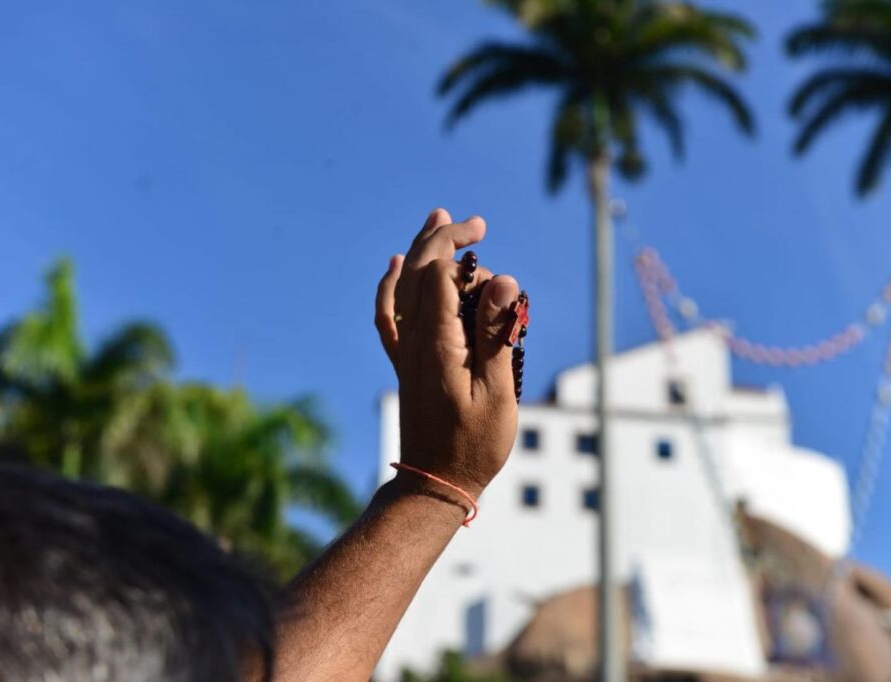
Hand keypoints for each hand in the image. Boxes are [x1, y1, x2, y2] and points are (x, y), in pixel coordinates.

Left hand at [374, 209, 520, 500]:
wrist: (435, 482)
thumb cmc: (474, 443)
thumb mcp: (496, 389)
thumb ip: (496, 332)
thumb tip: (502, 279)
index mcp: (437, 342)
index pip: (438, 274)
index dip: (460, 248)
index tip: (487, 240)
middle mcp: (414, 340)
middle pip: (418, 272)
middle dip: (443, 239)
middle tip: (476, 222)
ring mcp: (405, 352)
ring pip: (403, 287)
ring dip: (419, 251)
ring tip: (438, 220)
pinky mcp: (405, 364)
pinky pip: (388, 316)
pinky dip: (389, 287)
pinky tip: (393, 267)